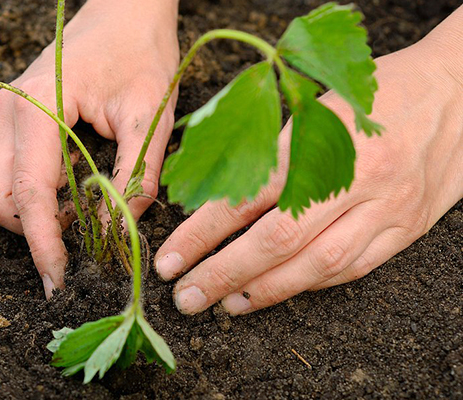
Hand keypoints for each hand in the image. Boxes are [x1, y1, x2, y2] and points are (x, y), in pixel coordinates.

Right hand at [0, 0, 178, 296]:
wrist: (125, 12)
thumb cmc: (141, 54)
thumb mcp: (150, 116)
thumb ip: (135, 177)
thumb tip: (118, 232)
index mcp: (37, 106)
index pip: (28, 193)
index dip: (42, 243)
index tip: (59, 279)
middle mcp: (9, 112)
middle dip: (30, 230)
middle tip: (78, 235)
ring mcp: (6, 115)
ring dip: (32, 214)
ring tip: (80, 208)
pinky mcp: (15, 121)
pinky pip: (9, 174)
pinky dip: (34, 195)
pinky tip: (71, 188)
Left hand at [155, 10, 462, 314]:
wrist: (462, 93)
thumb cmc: (378, 91)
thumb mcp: (318, 102)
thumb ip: (273, 147)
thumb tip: (216, 192)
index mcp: (323, 136)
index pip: (248, 195)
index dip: (203, 232)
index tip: (170, 258)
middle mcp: (356, 177)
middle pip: (278, 240)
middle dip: (224, 273)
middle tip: (186, 297)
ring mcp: (386, 207)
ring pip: (317, 265)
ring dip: (264, 291)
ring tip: (224, 304)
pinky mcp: (406, 228)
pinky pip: (353, 268)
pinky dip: (309, 286)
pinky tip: (277, 292)